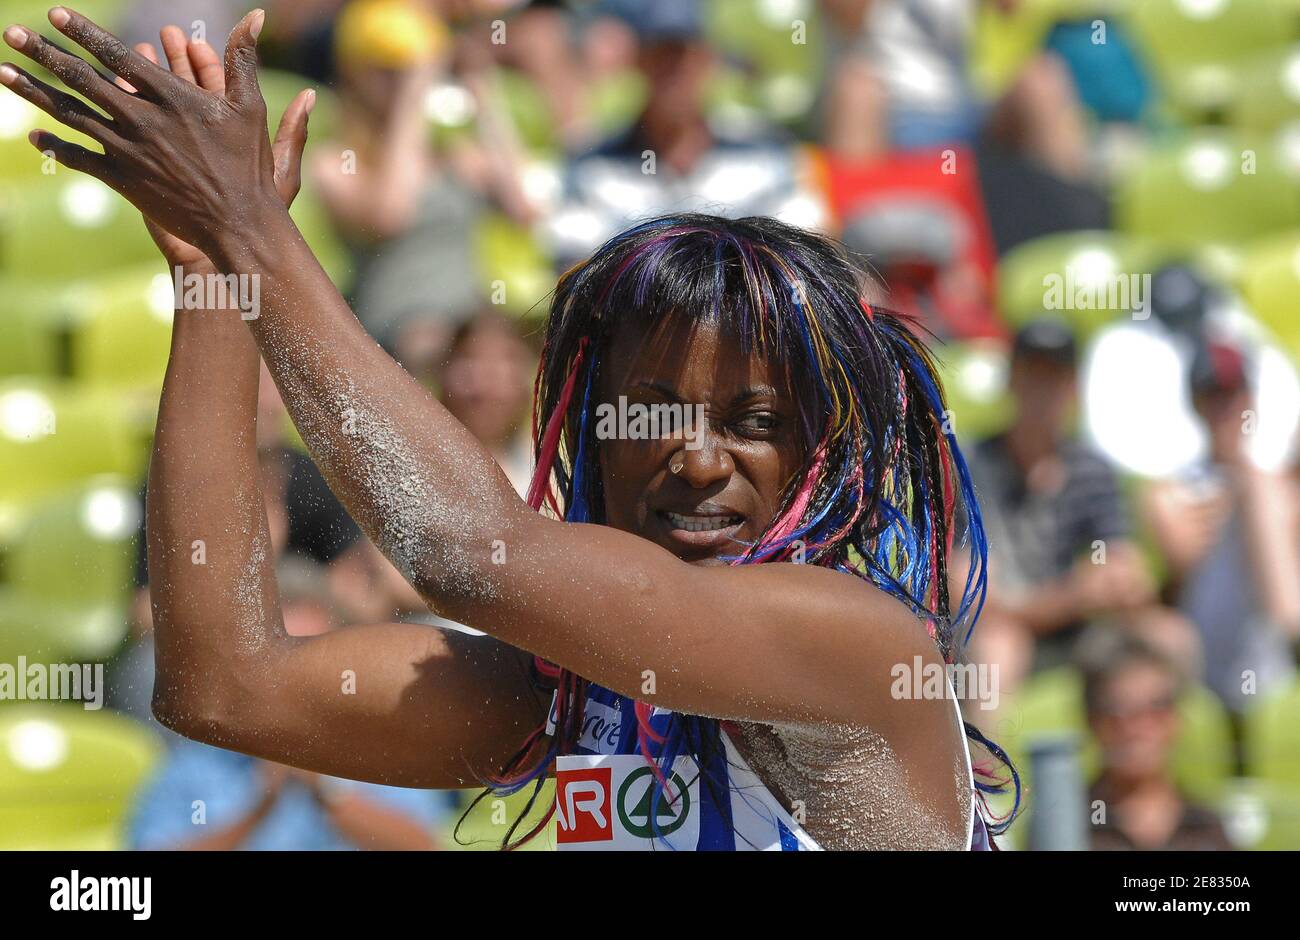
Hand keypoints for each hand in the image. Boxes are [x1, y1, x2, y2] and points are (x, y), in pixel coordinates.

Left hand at [0, 7, 285, 259]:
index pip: (117, 56)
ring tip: (3, 71)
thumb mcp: (251, 107)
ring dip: (34, 91)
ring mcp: (130, 152)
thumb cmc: (249, 166)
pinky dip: (56, 147)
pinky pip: (82, 159)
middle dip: (44, 53)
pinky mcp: (125, 181)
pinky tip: (33, 136)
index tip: (56, 14)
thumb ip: (243, 59)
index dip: (85, 33)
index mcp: (171, 98)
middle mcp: (143, 121)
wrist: (239, 223)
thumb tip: (256, 16)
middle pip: (83, 80)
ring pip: (72, 115)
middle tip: (13, 34)